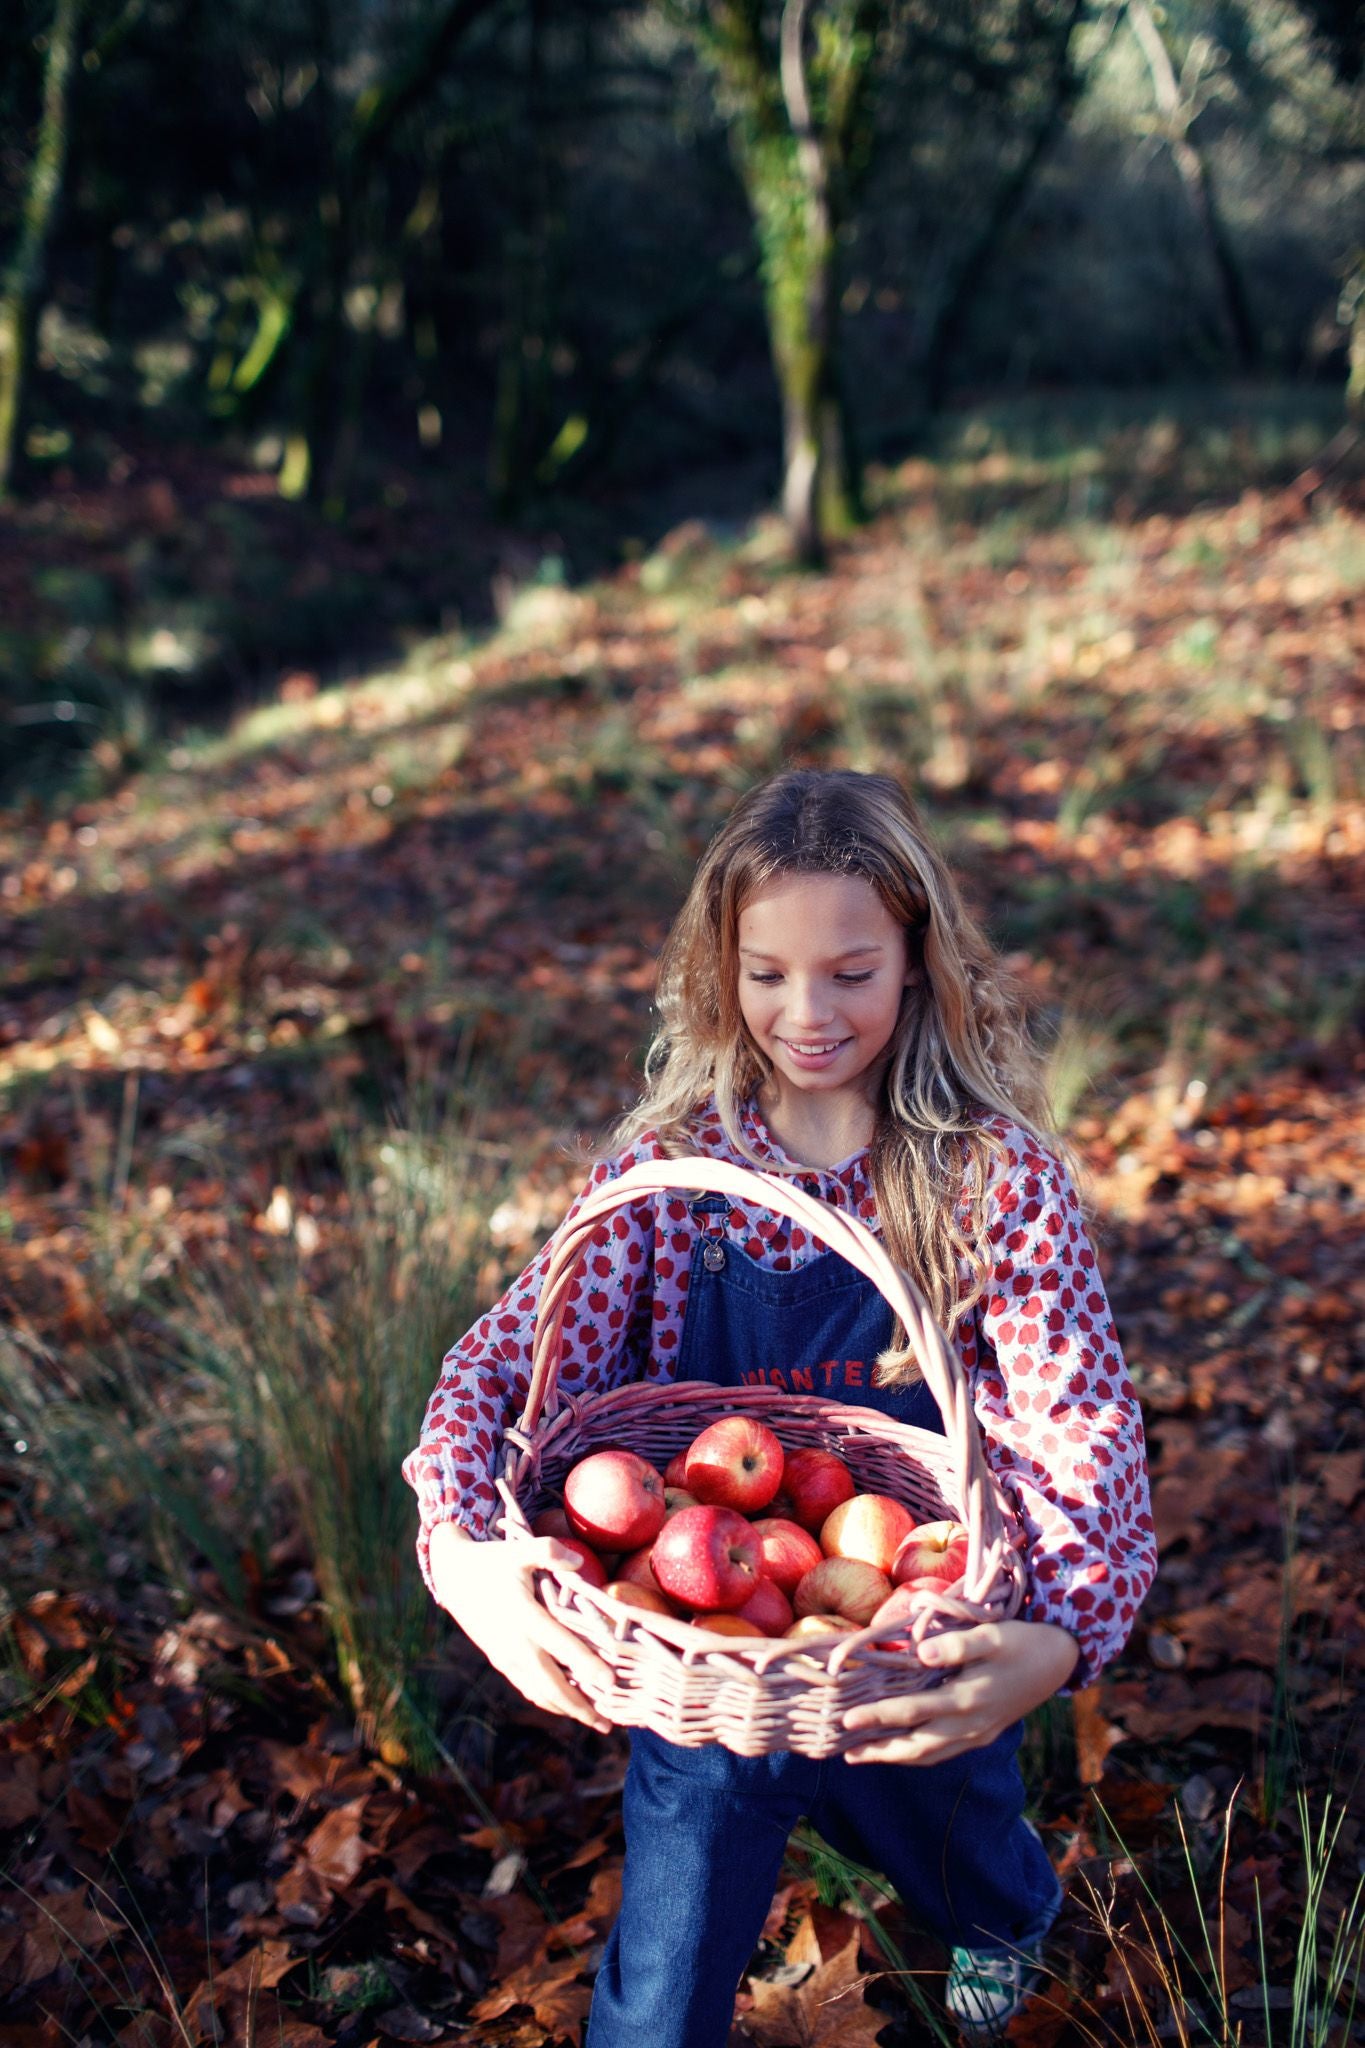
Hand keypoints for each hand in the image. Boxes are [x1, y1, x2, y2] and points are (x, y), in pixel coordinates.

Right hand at [428, 1520, 614, 1733]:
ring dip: (566, 1709)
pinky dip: (548, 1700)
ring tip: (595, 1721)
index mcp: (523, 1616)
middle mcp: (515, 1643)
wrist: (454, 1578)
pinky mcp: (500, 1661)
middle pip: (550, 1684)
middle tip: (608, 1725)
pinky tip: (567, 1706)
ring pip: (538, 1692)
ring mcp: (506, 1657)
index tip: (610, 1681)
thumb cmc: (493, 1561)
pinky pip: (527, 1687)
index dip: (585, 1664)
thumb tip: (577, 1561)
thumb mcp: (519, 1550)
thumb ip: (549, 1551)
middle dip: (579, 1706)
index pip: (560, 1645)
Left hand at [841, 1620, 1079, 1765]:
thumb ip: (957, 1646)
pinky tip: (901, 1750)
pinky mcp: (983, 1735)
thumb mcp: (992, 1635)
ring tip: (863, 1756)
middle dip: (879, 1751)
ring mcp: (977, 1735)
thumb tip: (919, 1654)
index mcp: (968, 1700)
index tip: (847, 1720)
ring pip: (929, 1755)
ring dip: (895, 1758)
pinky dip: (918, 1755)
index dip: (878, 1717)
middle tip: (845, 1754)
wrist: (1058, 1660)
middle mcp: (970, 1726)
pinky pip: (943, 1752)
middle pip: (916, 1747)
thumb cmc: (1021, 1641)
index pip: (913, 1714)